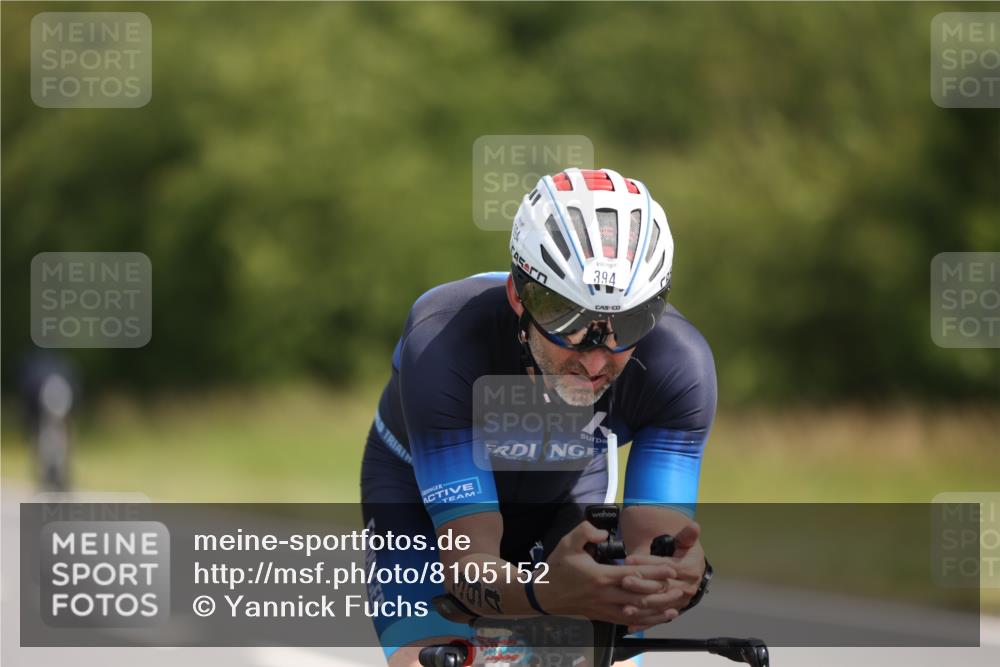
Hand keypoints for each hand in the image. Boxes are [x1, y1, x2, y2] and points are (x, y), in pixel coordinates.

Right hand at [533, 520, 677, 625]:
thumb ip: (585, 532)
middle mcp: (606, 595)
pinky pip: (628, 621)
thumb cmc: (557, 567)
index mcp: (600, 576)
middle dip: (662, 591)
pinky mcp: (603, 616)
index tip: (671, 569)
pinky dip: (645, 621)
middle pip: (640, 595)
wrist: (544, 594)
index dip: (655, 572)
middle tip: (680, 586)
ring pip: (637, 612)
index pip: (634, 575)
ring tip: (675, 604)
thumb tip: (603, 531)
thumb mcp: (568, 543)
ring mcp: (605, 608)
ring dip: (658, 609)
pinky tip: (657, 619)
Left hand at [619, 522, 705, 631]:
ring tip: (625, 607)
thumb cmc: (684, 552)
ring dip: (642, 608)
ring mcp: (679, 602)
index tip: (629, 559)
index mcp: (690, 569)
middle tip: (623, 581)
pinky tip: (631, 626)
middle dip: (641, 585)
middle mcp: (687, 588)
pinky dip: (645, 623)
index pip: (665, 567)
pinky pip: (658, 618)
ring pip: (659, 605)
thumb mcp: (686, 541)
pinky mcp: (672, 610)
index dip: (647, 563)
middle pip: (661, 588)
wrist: (691, 569)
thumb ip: (686, 535)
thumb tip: (694, 526)